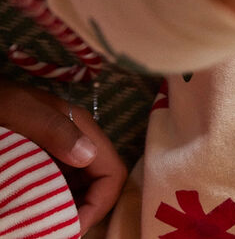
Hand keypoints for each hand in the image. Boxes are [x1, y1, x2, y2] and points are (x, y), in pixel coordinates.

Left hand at [0, 78, 126, 232]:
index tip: (71, 227)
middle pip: (101, 183)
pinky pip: (63, 185)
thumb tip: (87, 154)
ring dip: (71, 210)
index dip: (98, 205)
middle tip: (58, 232)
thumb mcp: (19, 111)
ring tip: (48, 227)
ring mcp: (62, 148)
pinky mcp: (47, 157)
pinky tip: (37, 213)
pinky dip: (55, 203)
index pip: (112, 173)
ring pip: (83, 187)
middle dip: (86, 212)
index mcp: (80, 127)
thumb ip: (53, 128)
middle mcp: (78, 138)